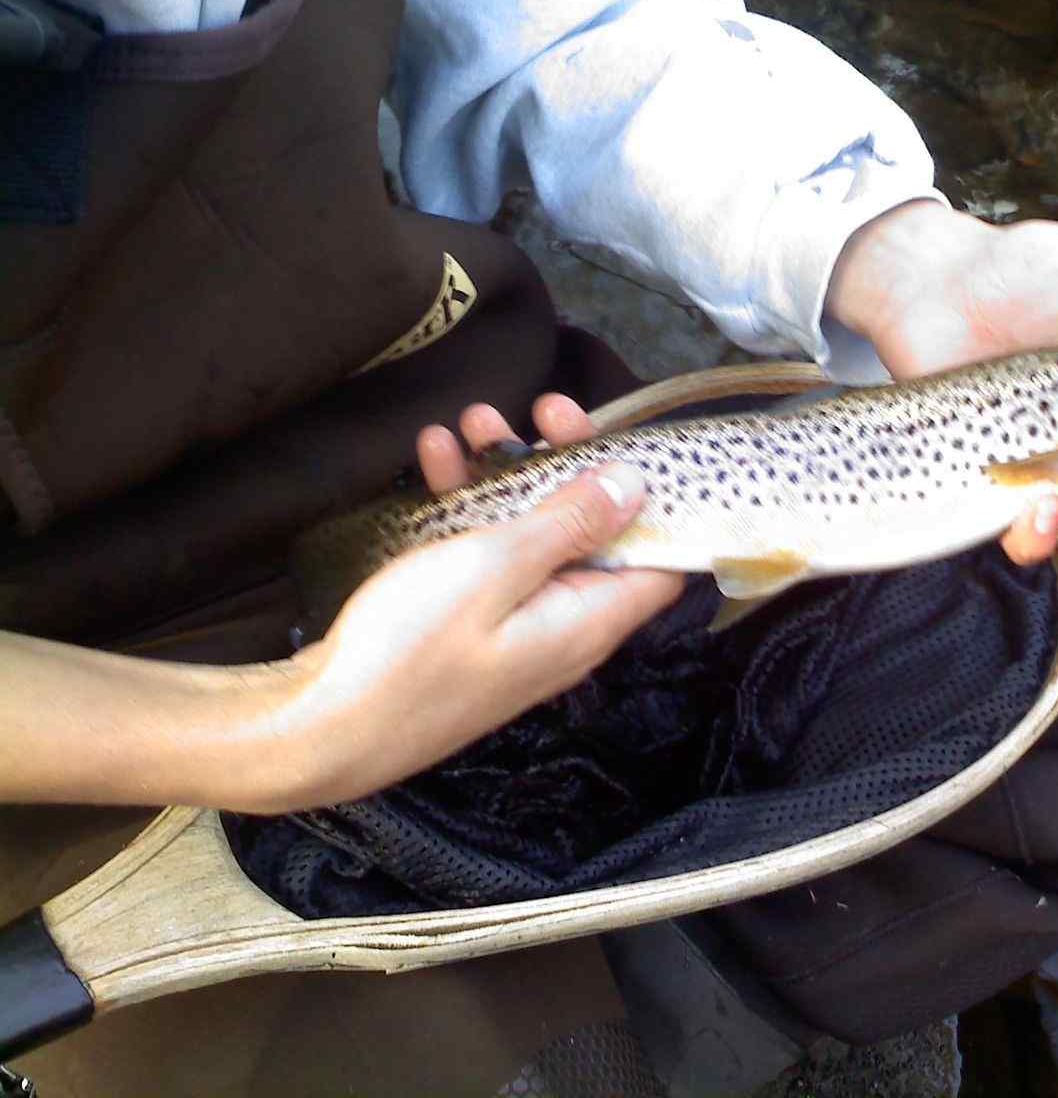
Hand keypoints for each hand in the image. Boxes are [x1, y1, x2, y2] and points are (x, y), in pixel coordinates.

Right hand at [234, 397, 682, 812]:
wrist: (316, 728)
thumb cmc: (410, 652)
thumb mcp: (495, 569)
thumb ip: (569, 524)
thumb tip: (637, 486)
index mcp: (589, 620)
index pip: (661, 559)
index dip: (652, 495)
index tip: (623, 440)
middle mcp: (563, 627)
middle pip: (591, 534)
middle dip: (566, 464)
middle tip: (539, 409)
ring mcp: (514, 626)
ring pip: (529, 536)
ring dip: (505, 475)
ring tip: (471, 422)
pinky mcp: (467, 625)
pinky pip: (484, 557)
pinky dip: (465, 508)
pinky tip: (432, 460)